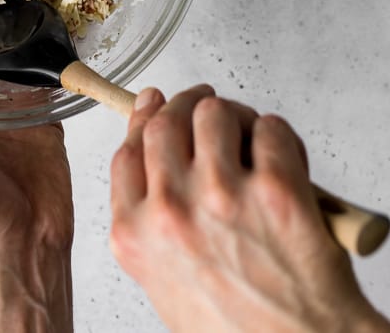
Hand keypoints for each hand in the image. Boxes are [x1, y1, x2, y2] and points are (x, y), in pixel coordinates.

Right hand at [110, 84, 389, 332]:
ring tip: (249, 135)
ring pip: (215, 113)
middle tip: (207, 106)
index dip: (144, 117)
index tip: (154, 102)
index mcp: (136, 235)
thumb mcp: (165, 282)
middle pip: (167, 121)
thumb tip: (156, 155)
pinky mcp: (276, 191)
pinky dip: (278, 134)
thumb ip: (151, 222)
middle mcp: (171, 211)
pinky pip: (270, 129)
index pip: (129, 150)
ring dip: (234, 115)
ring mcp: (222, 197)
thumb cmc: (239, 330)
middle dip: (189, 105)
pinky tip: (283, 157)